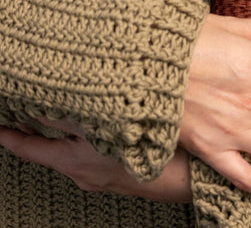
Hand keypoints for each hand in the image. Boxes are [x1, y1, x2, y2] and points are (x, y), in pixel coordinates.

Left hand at [0, 118, 191, 202]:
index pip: (30, 150)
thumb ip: (71, 118)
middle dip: (35, 131)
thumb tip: (40, 109)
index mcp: (76, 164)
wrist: (193, 179)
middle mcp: (84, 174)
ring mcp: (102, 176)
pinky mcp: (119, 172)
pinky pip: (91, 154)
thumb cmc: (155, 153)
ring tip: (55, 110)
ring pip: (71, 150)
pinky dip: (83, 138)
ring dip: (61, 132)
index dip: (9, 138)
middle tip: (22, 110)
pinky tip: (95, 123)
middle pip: (49, 150)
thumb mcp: (107, 131)